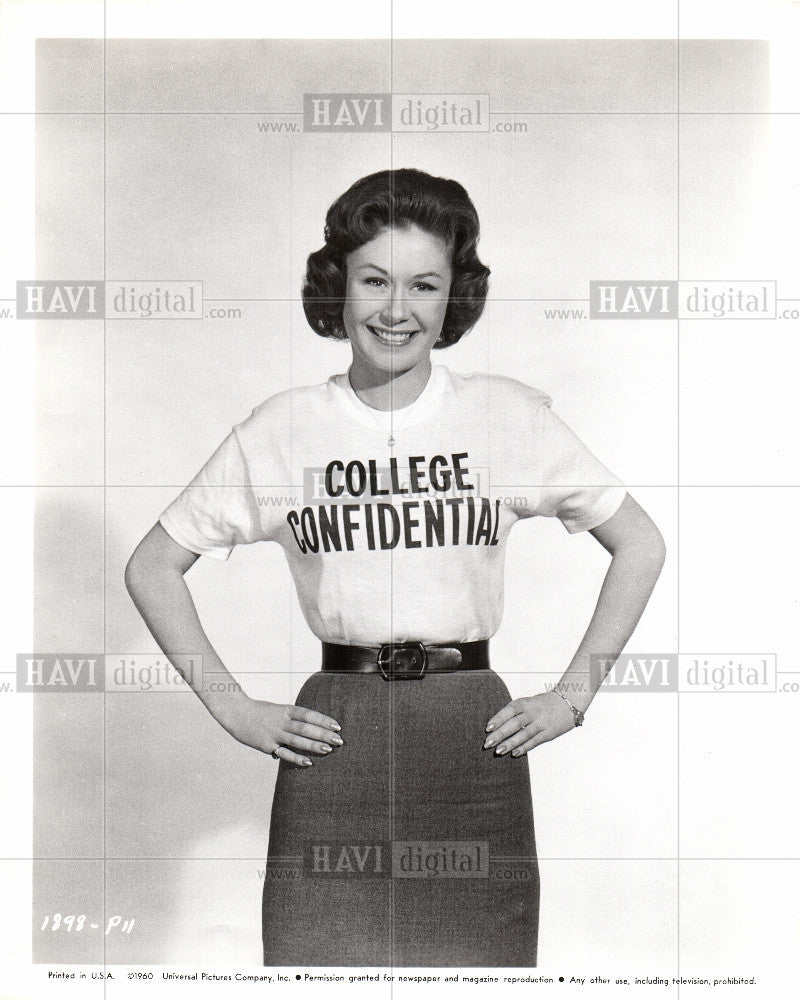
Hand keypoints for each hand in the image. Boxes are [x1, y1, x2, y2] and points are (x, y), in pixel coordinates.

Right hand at [219, 696, 342, 766]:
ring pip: (297, 739)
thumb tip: (302, 732)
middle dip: (324, 734)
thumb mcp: (276, 711)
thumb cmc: (258, 712)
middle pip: (306, 727)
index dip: (323, 720)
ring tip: (329, 750)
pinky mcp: (266, 745)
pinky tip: (309, 762)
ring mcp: (274, 733)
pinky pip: (284, 753)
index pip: (308, 714)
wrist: (235, 713)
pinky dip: (296, 758)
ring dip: (314, 745)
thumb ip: (288, 721)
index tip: (337, 725)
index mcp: (286, 710)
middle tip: (339, 740)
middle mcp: (282, 720)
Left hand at [484, 692, 575, 756]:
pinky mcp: (549, 733)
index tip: (488, 728)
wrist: (568, 703)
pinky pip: (534, 742)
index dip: (498, 719)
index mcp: (525, 703)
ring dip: (510, 744)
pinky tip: (514, 753)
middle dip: (500, 734)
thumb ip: (515, 713)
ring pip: (523, 734)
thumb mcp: (528, 703)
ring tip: (498, 751)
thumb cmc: (542, 704)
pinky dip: (524, 748)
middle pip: (514, 724)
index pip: (509, 710)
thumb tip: (496, 727)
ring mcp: (541, 723)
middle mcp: (533, 712)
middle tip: (487, 743)